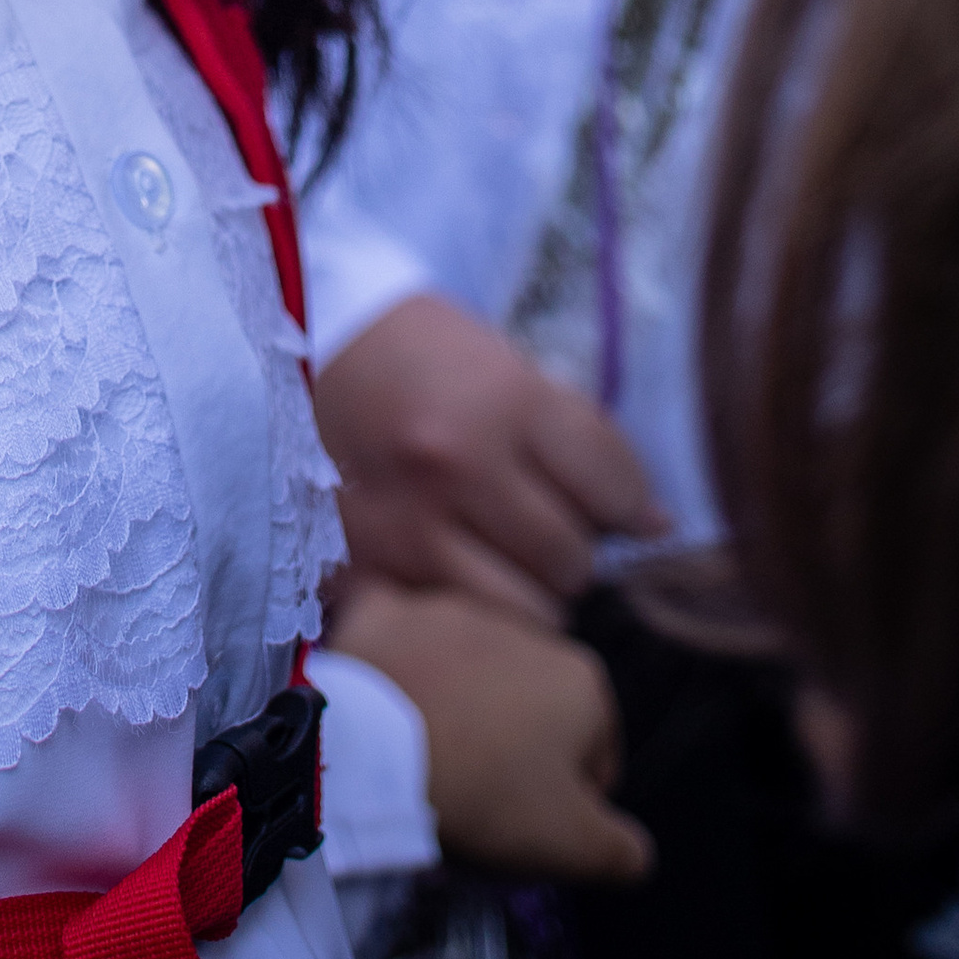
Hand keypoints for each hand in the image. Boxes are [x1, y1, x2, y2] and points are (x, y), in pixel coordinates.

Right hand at [315, 293, 664, 624]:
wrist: (302, 343)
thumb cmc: (420, 351)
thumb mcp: (506, 366)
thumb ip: (579, 439)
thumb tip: (656, 524)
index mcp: (503, 400)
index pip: (612, 485)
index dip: (634, 505)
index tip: (629, 510)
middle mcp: (460, 465)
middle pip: (572, 558)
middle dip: (575, 548)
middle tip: (551, 523)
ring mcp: (411, 522)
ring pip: (524, 608)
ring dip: (529, 588)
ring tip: (509, 553)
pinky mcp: (370, 561)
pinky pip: (459, 615)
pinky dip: (472, 603)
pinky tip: (462, 566)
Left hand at [330, 575, 654, 885]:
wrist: (369, 749)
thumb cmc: (485, 793)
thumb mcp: (575, 847)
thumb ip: (623, 851)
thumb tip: (634, 850)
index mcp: (582, 678)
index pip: (596, 755)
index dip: (571, 805)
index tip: (531, 832)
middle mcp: (523, 627)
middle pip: (533, 706)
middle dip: (515, 749)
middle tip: (479, 801)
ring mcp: (450, 609)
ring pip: (470, 671)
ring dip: (462, 708)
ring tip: (431, 763)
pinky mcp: (385, 608)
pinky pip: (402, 642)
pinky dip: (401, 669)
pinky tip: (390, 709)